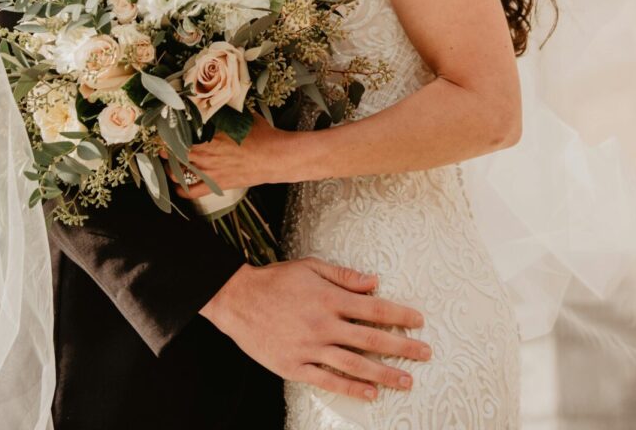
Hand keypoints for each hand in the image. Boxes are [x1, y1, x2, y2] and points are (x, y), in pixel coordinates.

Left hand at [169, 114, 288, 198]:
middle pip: (174, 152)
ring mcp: (210, 171)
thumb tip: (218, 102)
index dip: (167, 132)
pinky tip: (177, 184)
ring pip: (178, 172)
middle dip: (165, 148)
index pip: (180, 134)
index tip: (163, 128)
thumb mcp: (243, 116)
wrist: (275, 158)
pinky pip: (191, 191)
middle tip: (162, 144)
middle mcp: (206, 154)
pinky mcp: (217, 184)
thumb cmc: (262, 135)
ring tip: (168, 161)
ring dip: (169, 166)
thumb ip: (227, 112)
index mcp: (211, 135)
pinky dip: (181, 189)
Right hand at [200, 257, 430, 400]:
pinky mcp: (295, 366)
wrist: (238, 299)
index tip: (419, 321)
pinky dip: (351, 388)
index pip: (373, 308)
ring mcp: (310, 348)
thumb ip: (344, 277)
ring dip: (384, 374)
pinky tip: (370, 394)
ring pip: (354, 365)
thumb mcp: (310, 267)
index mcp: (329, 299)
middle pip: (371, 339)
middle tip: (425, 354)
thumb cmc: (275, 279)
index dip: (399, 314)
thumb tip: (374, 282)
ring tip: (406, 380)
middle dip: (402, 347)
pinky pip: (328, 381)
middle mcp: (323, 325)